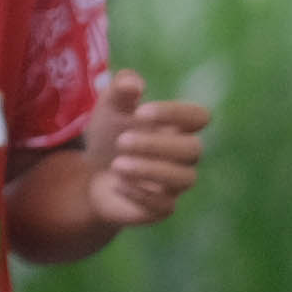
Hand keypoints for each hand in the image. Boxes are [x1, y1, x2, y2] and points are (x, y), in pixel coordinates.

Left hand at [79, 71, 211, 228]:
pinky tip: (116, 183)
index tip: (140, 112)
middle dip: (157, 144)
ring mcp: (175, 183)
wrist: (91, 174)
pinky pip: (164, 205)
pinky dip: (139, 194)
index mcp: (178, 126)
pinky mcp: (162, 208)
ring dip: (150, 170)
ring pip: (185, 179)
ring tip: (117, 165)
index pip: (200, 117)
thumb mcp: (109, 108)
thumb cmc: (110, 135)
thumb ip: (120, 89)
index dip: (176, 113)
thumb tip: (134, 84)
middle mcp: (184, 156)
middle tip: (121, 141)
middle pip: (194, 149)